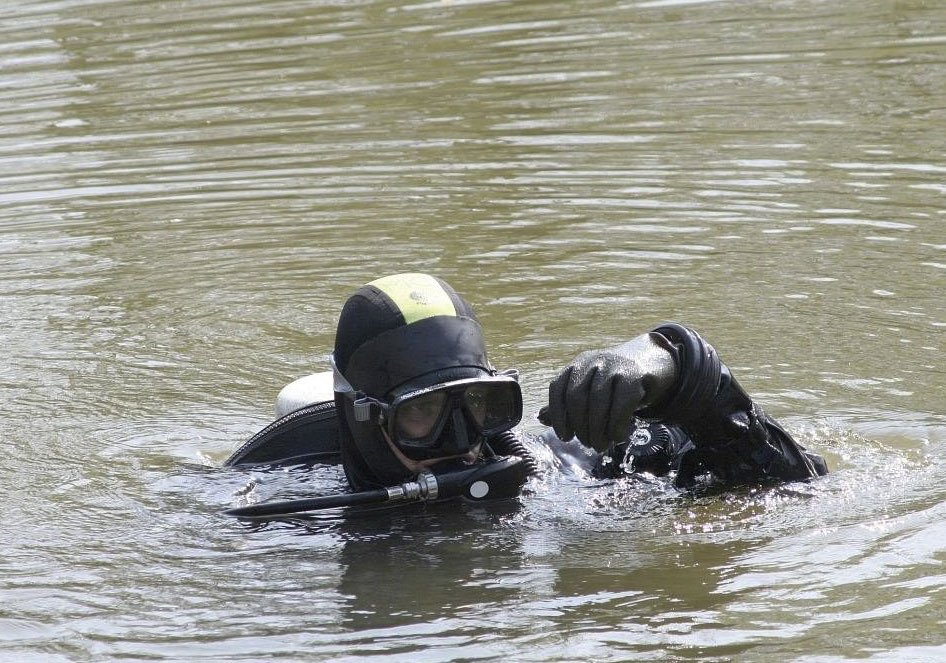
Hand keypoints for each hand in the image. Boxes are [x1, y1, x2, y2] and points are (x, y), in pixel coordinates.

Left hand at [543, 333, 677, 450]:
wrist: (649, 362)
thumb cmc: (612, 383)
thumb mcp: (588, 388)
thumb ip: (566, 403)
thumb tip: (541, 417)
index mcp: (576, 365)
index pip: (558, 389)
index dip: (558, 416)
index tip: (565, 437)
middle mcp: (592, 362)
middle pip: (577, 398)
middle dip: (580, 427)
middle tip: (588, 444)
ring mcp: (613, 366)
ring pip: (597, 403)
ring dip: (598, 431)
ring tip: (601, 445)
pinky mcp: (634, 376)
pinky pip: (621, 405)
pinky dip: (616, 426)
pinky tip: (619, 437)